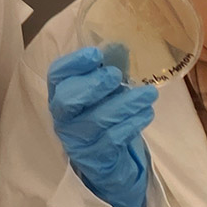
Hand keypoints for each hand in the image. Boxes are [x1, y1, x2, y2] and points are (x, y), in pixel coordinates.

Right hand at [47, 46, 157, 206]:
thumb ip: (108, 68)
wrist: (103, 161)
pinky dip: (132, 124)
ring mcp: (77, 139)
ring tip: (149, 94)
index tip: (96, 54)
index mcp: (60, 93)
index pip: (57, 75)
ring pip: (97, 120)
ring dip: (126, 104)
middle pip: (68, 99)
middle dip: (93, 85)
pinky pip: (113, 139)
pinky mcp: (95, 157)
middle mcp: (63, 116)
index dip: (74, 63)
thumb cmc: (100, 115)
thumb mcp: (102, 91)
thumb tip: (119, 45)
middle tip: (116, 75)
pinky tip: (147, 113)